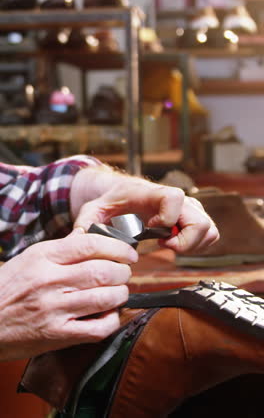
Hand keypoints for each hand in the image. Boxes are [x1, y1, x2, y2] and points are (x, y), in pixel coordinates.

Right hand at [0, 229, 136, 360]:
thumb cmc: (7, 288)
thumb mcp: (30, 258)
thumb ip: (61, 248)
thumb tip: (90, 236)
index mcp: (44, 257)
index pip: (90, 244)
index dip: (117, 247)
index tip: (128, 251)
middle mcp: (50, 281)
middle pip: (103, 271)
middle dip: (123, 271)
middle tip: (125, 272)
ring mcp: (54, 309)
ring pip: (105, 298)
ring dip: (121, 294)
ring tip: (120, 291)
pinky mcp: (57, 335)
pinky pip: (97, 328)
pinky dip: (112, 320)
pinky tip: (110, 313)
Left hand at [72, 170, 218, 253]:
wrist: (122, 192)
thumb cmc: (110, 201)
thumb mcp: (92, 211)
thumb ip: (84, 226)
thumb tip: (76, 244)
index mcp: (151, 193)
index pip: (174, 198)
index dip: (168, 218)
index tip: (152, 231)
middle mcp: (176, 199)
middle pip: (200, 220)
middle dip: (184, 241)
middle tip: (163, 244)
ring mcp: (187, 207)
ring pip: (209, 229)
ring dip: (192, 244)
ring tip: (168, 244)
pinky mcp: (192, 217)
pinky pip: (210, 234)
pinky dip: (197, 244)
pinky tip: (173, 244)